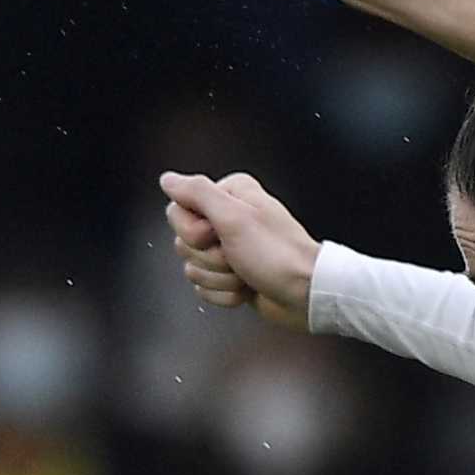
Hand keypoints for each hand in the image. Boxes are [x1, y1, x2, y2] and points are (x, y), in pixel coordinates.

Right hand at [161, 171, 319, 331]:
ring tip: (247, 274)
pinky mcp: (231, 275)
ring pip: (192, 268)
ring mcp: (229, 249)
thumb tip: (168, 180)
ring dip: (219, 278)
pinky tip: (247, 289)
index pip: (177, 210)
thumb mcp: (235, 217)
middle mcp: (228, 219)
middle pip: (183, 241)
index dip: (193, 230)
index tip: (218, 234)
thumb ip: (197, 193)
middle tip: (238, 256)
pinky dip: (224, 293)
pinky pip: (204, 287)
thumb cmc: (278, 255)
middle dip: (209, 258)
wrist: (306, 294)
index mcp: (229, 196)